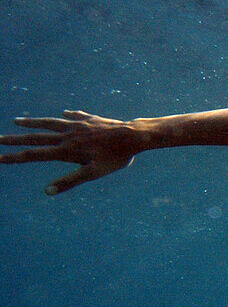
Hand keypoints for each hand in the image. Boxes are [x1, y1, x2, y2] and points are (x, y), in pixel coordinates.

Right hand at [0, 110, 141, 194]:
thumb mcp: (93, 173)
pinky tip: (64, 114)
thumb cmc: (115, 157)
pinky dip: (66, 116)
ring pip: (50, 122)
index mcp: (66, 150)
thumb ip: (69, 181)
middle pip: (36, 137)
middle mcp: (68, 135)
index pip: (34, 154)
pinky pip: (74, 117)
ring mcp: (78, 125)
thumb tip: (47, 191)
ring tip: (17, 121)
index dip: (15, 157)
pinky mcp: (90, 120)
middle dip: (15, 139)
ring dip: (33, 122)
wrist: (134, 135)